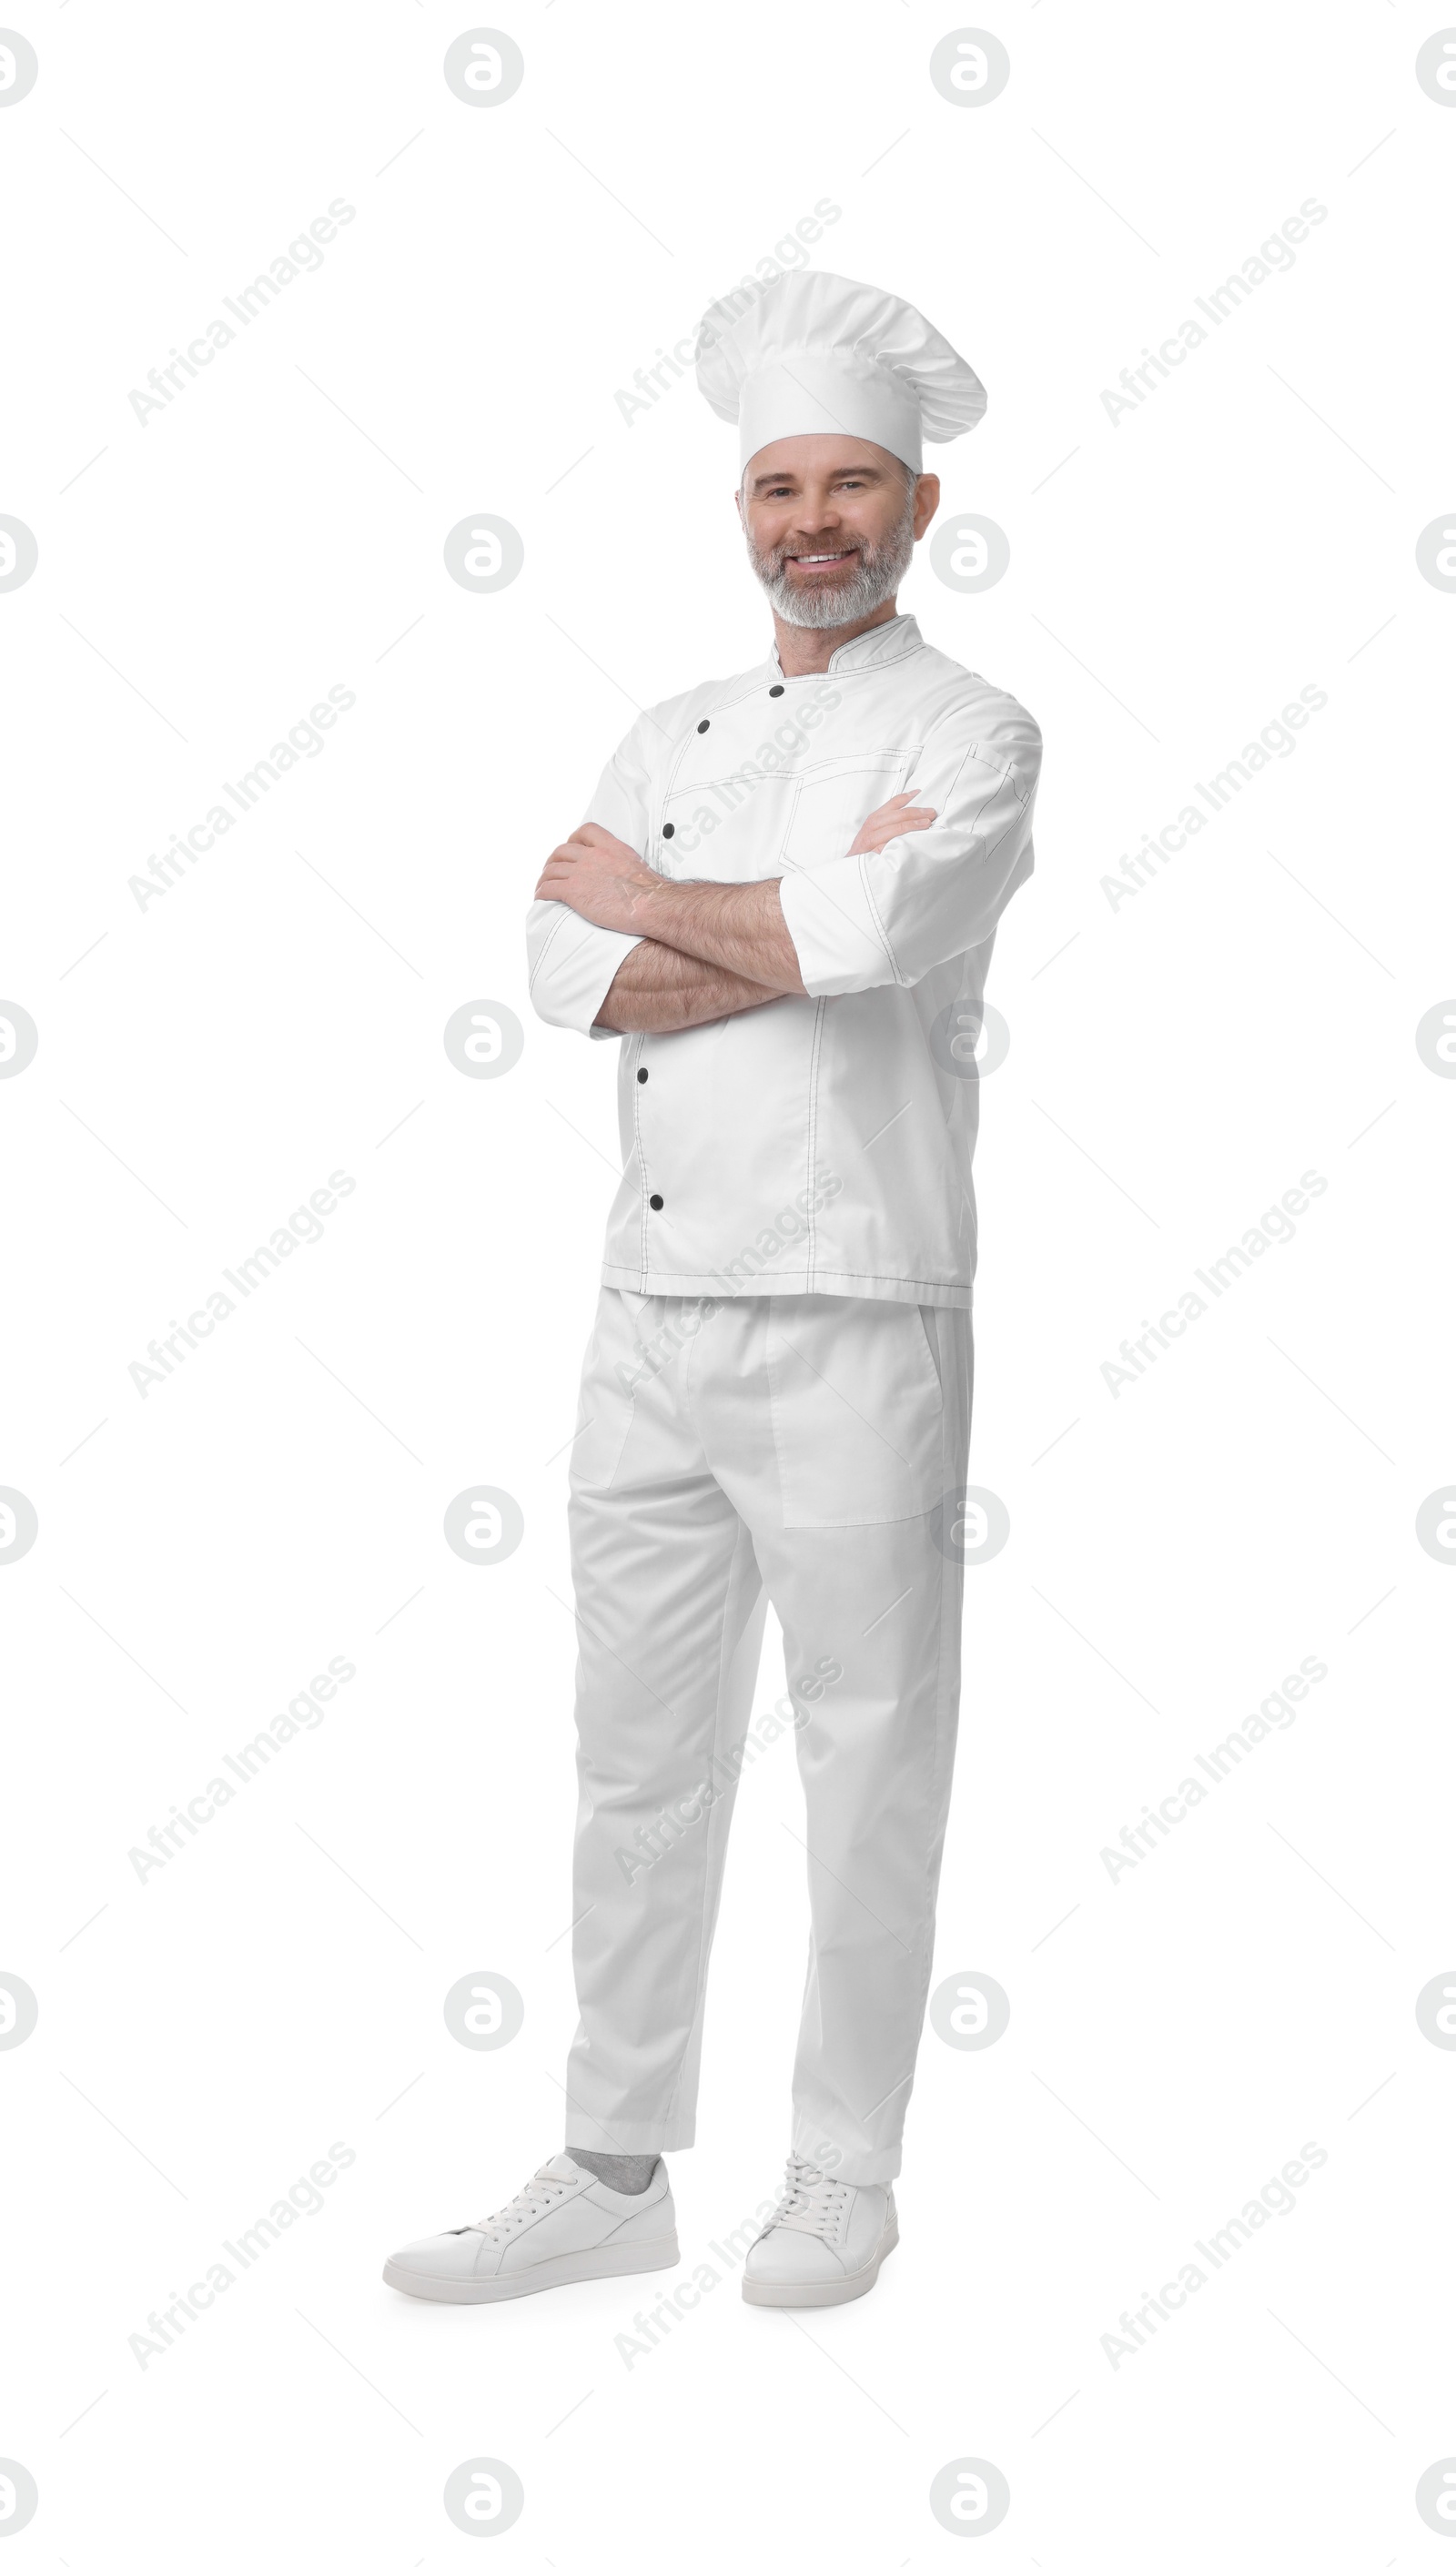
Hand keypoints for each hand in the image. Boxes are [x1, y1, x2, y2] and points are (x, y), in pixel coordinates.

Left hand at [535, 823, 661, 932]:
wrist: (650, 904)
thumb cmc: (650, 894)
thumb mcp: (637, 866)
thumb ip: (623, 865)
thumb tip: (622, 877)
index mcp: (611, 847)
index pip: (586, 831)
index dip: (574, 838)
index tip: (571, 847)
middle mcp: (594, 856)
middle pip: (563, 851)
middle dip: (554, 860)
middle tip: (552, 869)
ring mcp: (582, 872)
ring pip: (552, 869)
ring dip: (544, 877)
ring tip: (543, 885)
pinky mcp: (574, 891)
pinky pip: (549, 888)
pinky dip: (541, 892)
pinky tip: (540, 897)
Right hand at [850, 791, 936, 856]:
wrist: (851, 875)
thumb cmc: (865, 856)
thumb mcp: (876, 838)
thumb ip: (890, 829)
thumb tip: (913, 820)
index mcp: (872, 823)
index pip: (889, 806)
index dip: (904, 798)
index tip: (919, 793)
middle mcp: (868, 830)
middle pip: (891, 816)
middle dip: (912, 812)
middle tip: (930, 813)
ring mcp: (868, 844)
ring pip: (889, 830)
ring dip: (909, 825)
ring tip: (926, 824)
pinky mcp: (869, 858)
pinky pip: (885, 849)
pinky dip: (898, 844)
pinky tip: (911, 843)